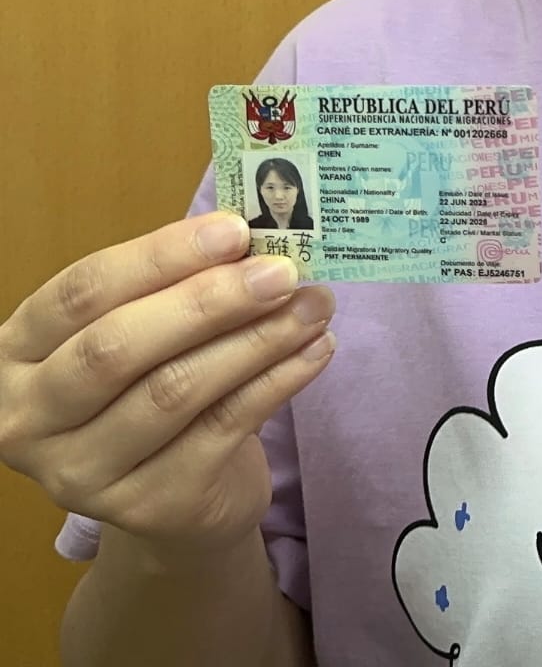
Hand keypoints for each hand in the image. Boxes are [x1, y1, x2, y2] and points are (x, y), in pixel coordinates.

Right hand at [0, 212, 335, 563]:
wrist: (174, 498)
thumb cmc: (153, 383)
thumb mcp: (147, 328)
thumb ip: (179, 284)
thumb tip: (256, 240)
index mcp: (19, 351)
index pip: (83, 291)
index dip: (161, 255)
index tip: (235, 230)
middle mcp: (30, 418)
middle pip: (117, 348)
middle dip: (209, 301)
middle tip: (281, 272)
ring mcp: (82, 474)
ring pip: (175, 390)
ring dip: (258, 339)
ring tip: (314, 305)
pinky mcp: (147, 508)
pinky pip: (222, 429)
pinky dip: (278, 381)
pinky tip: (316, 350)